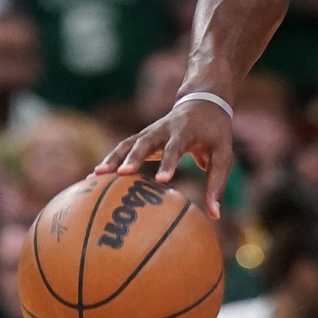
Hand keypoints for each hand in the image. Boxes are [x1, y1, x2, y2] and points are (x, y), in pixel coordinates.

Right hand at [95, 98, 233, 218]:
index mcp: (185, 131)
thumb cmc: (214, 133)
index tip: (162, 181)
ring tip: (95, 176)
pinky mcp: (142, 137)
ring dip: (112, 158)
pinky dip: (109, 160)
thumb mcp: (223, 154)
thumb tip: (215, 215)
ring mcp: (149, 131)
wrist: (202, 102)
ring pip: (128, 142)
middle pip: (144, 141)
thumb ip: (217, 183)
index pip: (175, 147)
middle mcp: (163, 129)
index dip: (168, 163)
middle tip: (122, 174)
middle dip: (132, 157)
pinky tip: (94, 178)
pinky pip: (123, 148)